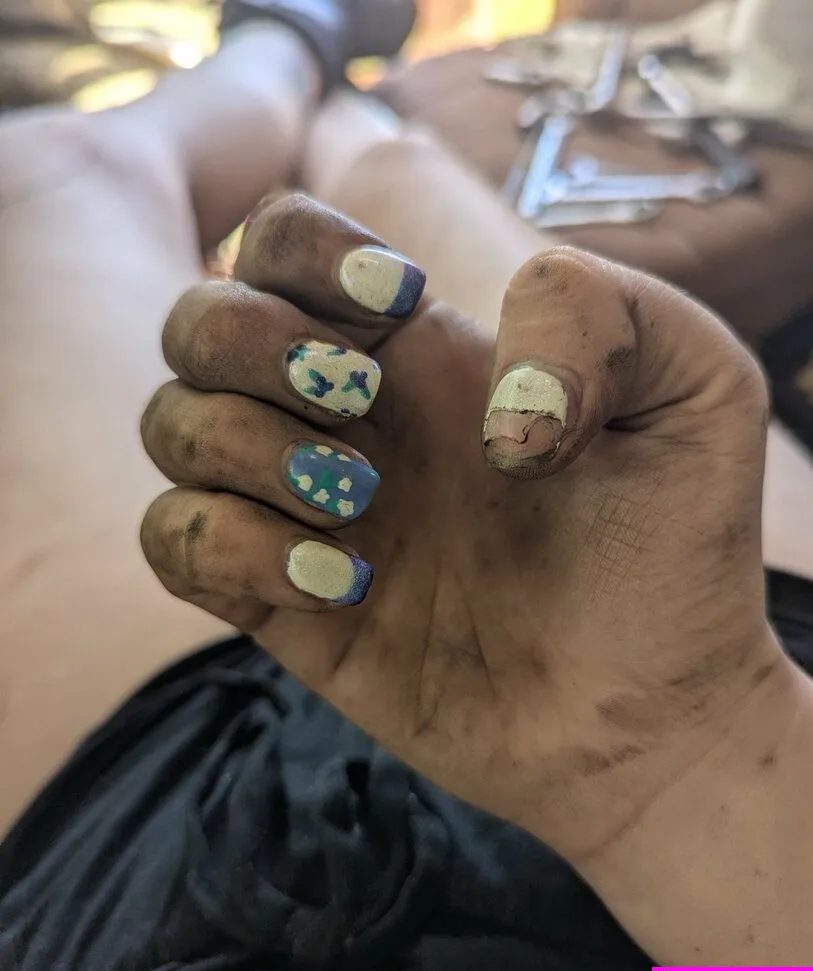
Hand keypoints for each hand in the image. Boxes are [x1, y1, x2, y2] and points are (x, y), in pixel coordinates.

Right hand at [141, 194, 785, 864]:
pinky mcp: (280, 602)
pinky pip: (175, 543)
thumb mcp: (698, 392)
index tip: (400, 305)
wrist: (646, 711)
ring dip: (248, 449)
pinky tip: (340, 584)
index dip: (306, 249)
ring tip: (364, 507)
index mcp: (421, 349)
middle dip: (255, 345)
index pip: (284, 241)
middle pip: (199, 321)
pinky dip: (230, 546)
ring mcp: (302, 508)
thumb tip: (479, 399)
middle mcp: (344, 418)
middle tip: (362, 405)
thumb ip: (600, 314)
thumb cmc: (674, 552)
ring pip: (171, 425)